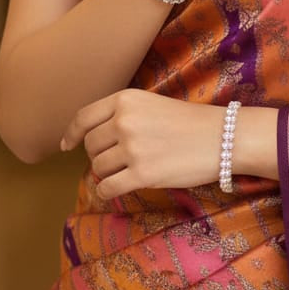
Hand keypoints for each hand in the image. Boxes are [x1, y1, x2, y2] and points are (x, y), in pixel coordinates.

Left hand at [60, 88, 224, 196]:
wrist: (222, 137)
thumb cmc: (189, 122)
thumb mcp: (151, 104)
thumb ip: (122, 115)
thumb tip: (92, 139)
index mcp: (126, 99)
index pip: (84, 117)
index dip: (71, 133)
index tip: (66, 145)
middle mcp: (125, 120)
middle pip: (91, 146)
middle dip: (99, 155)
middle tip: (120, 159)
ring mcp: (132, 148)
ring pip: (99, 167)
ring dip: (109, 172)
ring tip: (131, 169)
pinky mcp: (142, 174)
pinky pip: (107, 187)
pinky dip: (107, 190)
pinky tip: (118, 188)